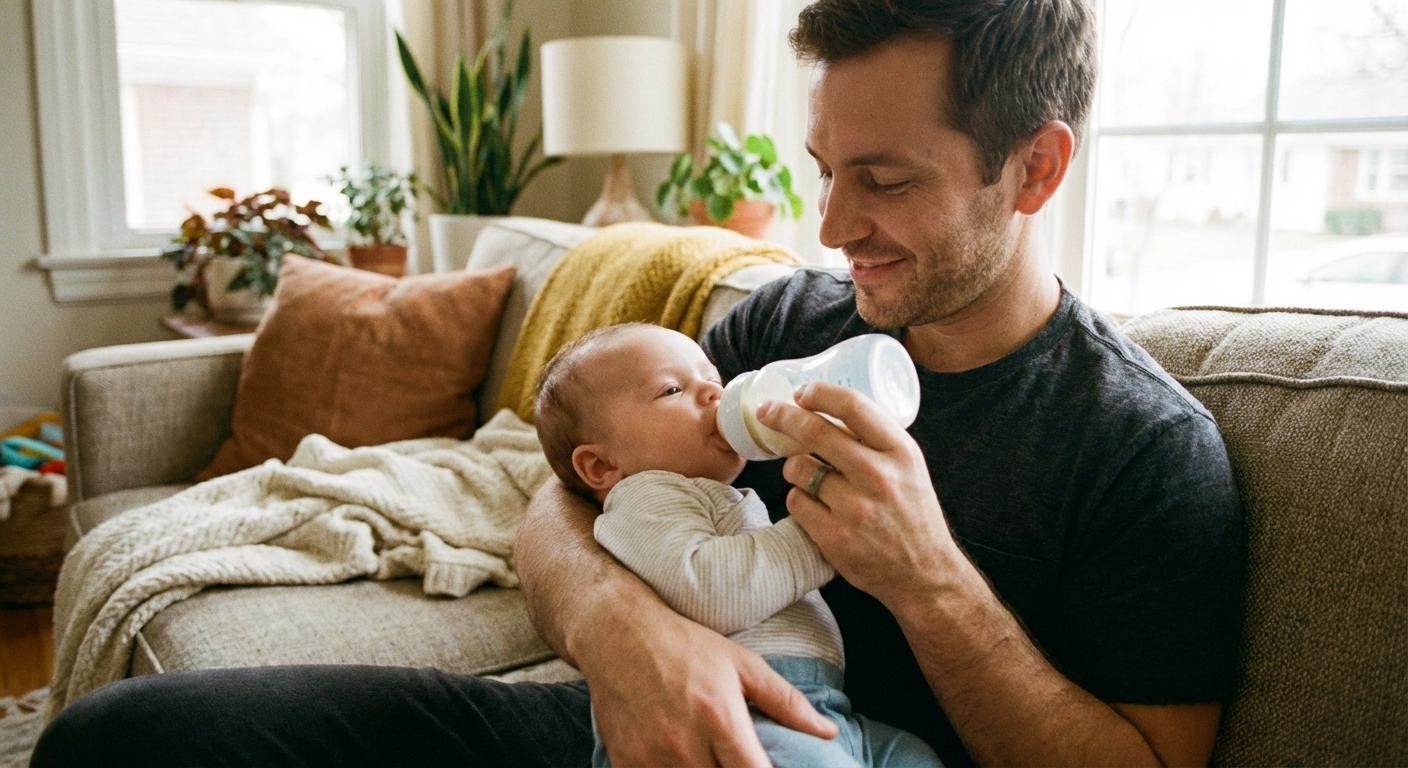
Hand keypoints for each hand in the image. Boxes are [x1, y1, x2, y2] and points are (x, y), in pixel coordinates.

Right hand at [577, 598, 836, 766]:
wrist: (617, 635)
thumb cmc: (686, 646)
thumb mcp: (742, 664)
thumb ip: (787, 702)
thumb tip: (829, 732)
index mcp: (720, 718)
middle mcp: (685, 744)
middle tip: (738, 759)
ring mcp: (651, 758)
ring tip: (713, 758)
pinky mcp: (625, 764)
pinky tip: (682, 760)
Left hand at [755, 381, 956, 606]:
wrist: (924, 572)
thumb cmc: (912, 513)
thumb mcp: (909, 466)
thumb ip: (877, 440)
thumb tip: (829, 409)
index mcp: (900, 452)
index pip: (854, 407)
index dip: (820, 393)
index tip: (801, 392)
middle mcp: (878, 477)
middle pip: (815, 432)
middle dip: (783, 416)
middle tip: (767, 411)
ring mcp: (855, 509)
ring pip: (799, 468)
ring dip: (793, 466)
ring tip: (805, 473)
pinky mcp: (834, 537)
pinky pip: (795, 502)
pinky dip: (798, 499)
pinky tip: (813, 504)